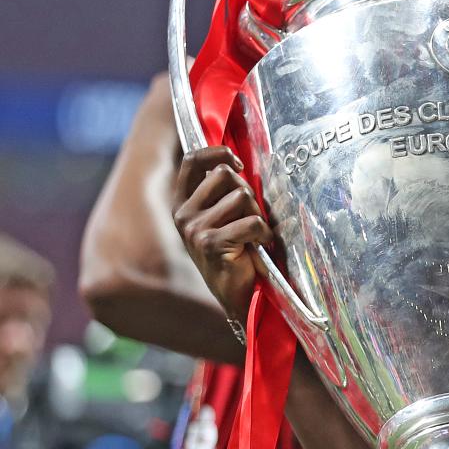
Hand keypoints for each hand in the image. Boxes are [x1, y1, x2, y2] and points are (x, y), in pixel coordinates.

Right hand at [171, 146, 272, 324]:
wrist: (237, 295)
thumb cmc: (237, 251)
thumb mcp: (223, 217)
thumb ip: (224, 192)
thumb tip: (238, 162)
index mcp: (183, 204)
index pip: (192, 161)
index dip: (216, 152)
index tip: (238, 164)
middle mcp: (183, 214)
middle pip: (225, 175)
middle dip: (246, 192)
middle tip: (250, 218)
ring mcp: (194, 229)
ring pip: (241, 196)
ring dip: (257, 214)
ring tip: (253, 235)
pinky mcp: (211, 243)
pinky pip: (252, 221)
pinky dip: (264, 233)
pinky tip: (260, 246)